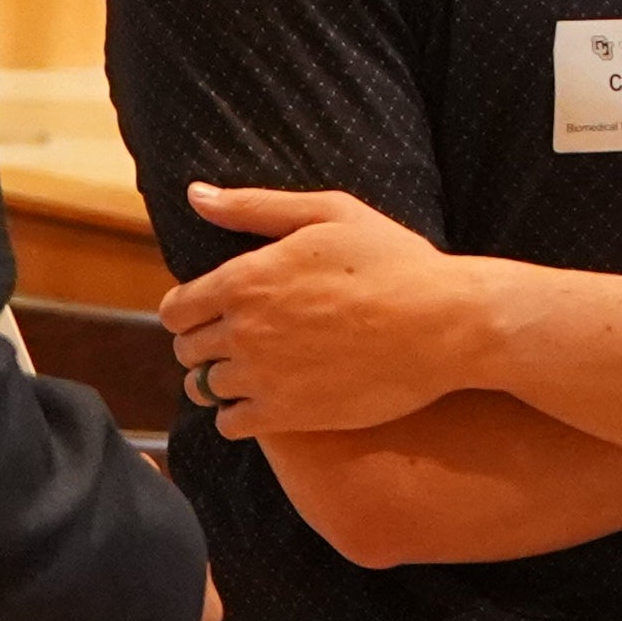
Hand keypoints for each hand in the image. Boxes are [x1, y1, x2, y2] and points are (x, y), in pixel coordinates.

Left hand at [164, 186, 511, 438]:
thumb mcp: (328, 214)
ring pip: (206, 388)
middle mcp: (243, 330)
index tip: (213, 310)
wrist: (445, 324)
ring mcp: (263, 376)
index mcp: (245, 279)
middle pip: (187, 349)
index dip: (189, 309)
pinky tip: (266, 400)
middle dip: (204, 343)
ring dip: (222, 379)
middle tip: (240, 338)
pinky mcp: (289, 415)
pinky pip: (232, 425)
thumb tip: (195, 195)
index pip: (177, 308)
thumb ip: (254, 207)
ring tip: (255, 369)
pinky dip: (238, 415)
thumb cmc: (393, 261)